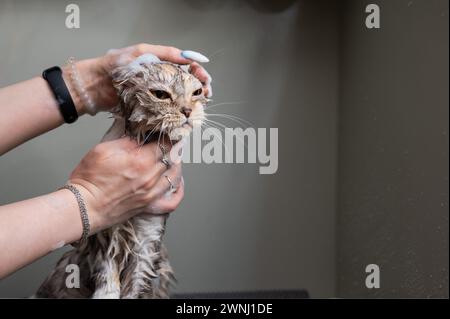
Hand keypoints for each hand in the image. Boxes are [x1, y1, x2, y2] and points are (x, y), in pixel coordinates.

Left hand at [63, 44, 211, 114]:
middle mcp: (162, 81)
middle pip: (188, 85)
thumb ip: (166, 54)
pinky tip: (185, 115)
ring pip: (181, 100)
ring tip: (199, 105)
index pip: (188, 68)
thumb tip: (189, 57)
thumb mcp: (142, 53)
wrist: (94, 86)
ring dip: (193, 102)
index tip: (204, 78)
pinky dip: (179, 114)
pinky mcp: (151, 110)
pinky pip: (169, 112)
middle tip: (206, 93)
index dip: (199, 73)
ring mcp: (157, 96)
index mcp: (162, 65)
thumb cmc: (115, 66)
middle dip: (200, 89)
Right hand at [68, 137, 183, 232]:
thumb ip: (126, 141)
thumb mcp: (103, 149)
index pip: (165, 143)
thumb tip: (140, 138)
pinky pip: (172, 201)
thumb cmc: (89, 180)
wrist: (83, 207)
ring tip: (172, 157)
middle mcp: (150, 177)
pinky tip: (177, 182)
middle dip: (171, 148)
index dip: (166, 136)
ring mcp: (152, 193)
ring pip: (175, 175)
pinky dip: (178, 191)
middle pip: (172, 158)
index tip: (165, 132)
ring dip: (175, 164)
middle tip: (167, 142)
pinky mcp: (149, 206)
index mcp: (140, 160)